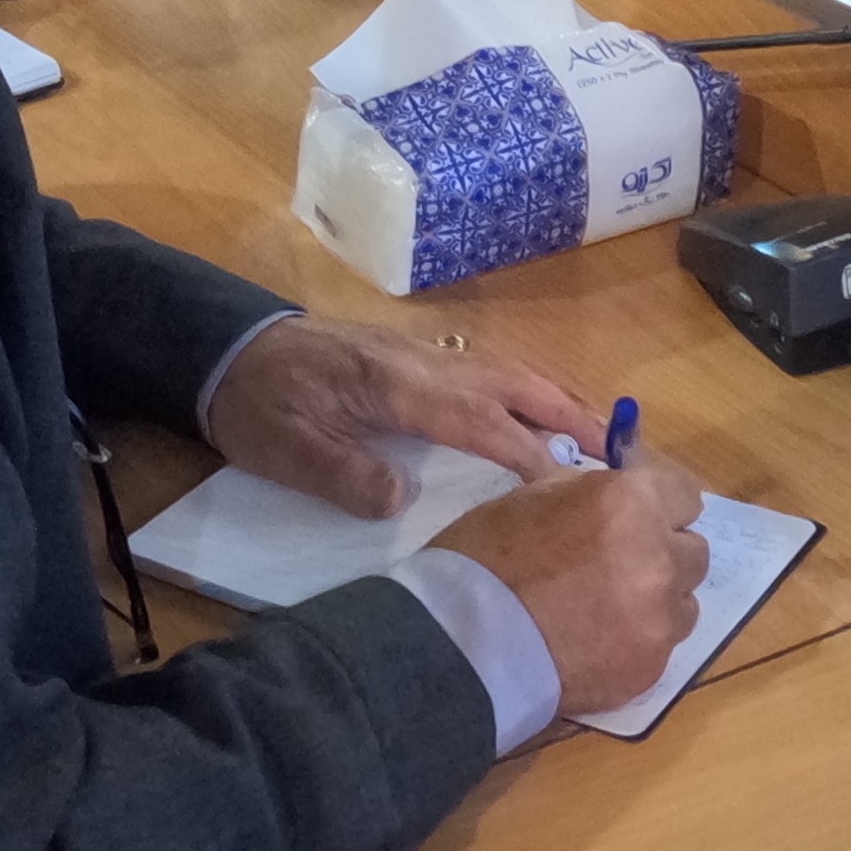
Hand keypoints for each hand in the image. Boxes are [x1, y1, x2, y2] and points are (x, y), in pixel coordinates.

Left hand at [201, 316, 593, 515]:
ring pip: (508, 371)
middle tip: (623, 456)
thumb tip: (404, 501)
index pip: (480, 420)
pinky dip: (530, 392)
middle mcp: (423, 362)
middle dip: (572, 416)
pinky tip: (541, 417)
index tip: (572, 490)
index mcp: (396, 385)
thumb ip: (343, 475)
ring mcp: (422, 355)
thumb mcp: (285, 449)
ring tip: (604, 439)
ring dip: (559, 400)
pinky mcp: (414, 358)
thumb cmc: (258, 404)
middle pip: (514, 383)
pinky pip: (490, 371)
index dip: (528, 455)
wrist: (226, 349)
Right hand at [441, 447, 711, 722]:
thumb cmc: (488, 557)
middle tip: (620, 566)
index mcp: (632, 503)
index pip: (686, 497)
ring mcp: (659, 618)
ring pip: (684, 603)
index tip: (641, 518)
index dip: (661, 507)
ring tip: (608, 611)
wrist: (469, 642)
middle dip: (663, 554)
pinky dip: (639, 642)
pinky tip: (597, 644)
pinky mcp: (651, 668)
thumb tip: (616, 494)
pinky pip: (663, 646)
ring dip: (657, 601)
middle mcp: (660, 557)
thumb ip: (591, 493)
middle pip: (694, 552)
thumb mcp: (535, 497)